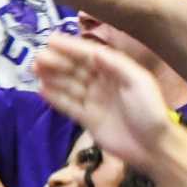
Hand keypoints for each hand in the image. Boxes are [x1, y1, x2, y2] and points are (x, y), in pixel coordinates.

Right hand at [32, 35, 174, 169]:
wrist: (153, 146)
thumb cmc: (149, 110)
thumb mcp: (138, 82)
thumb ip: (116, 65)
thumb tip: (94, 52)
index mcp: (117, 71)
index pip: (90, 55)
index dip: (71, 47)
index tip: (51, 40)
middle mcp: (104, 83)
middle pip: (76, 69)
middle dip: (57, 62)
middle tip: (37, 58)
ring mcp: (95, 101)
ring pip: (69, 85)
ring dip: (52, 77)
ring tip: (34, 69)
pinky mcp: (88, 119)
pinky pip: (68, 105)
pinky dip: (55, 97)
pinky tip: (41, 90)